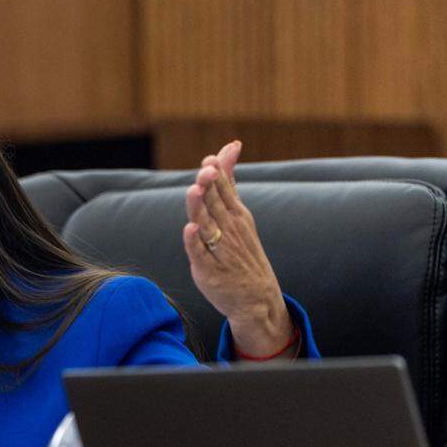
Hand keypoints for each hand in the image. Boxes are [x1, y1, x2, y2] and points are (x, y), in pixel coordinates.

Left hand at [182, 140, 294, 356]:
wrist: (256, 298)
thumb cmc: (243, 253)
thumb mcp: (240, 216)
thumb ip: (230, 185)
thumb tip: (229, 149)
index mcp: (237, 216)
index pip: (225, 189)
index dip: (217, 173)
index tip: (211, 159)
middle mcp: (229, 231)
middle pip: (216, 203)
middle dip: (210, 185)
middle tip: (206, 168)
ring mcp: (219, 250)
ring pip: (206, 225)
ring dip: (200, 208)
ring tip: (195, 191)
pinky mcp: (208, 270)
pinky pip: (200, 254)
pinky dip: (195, 242)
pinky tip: (190, 230)